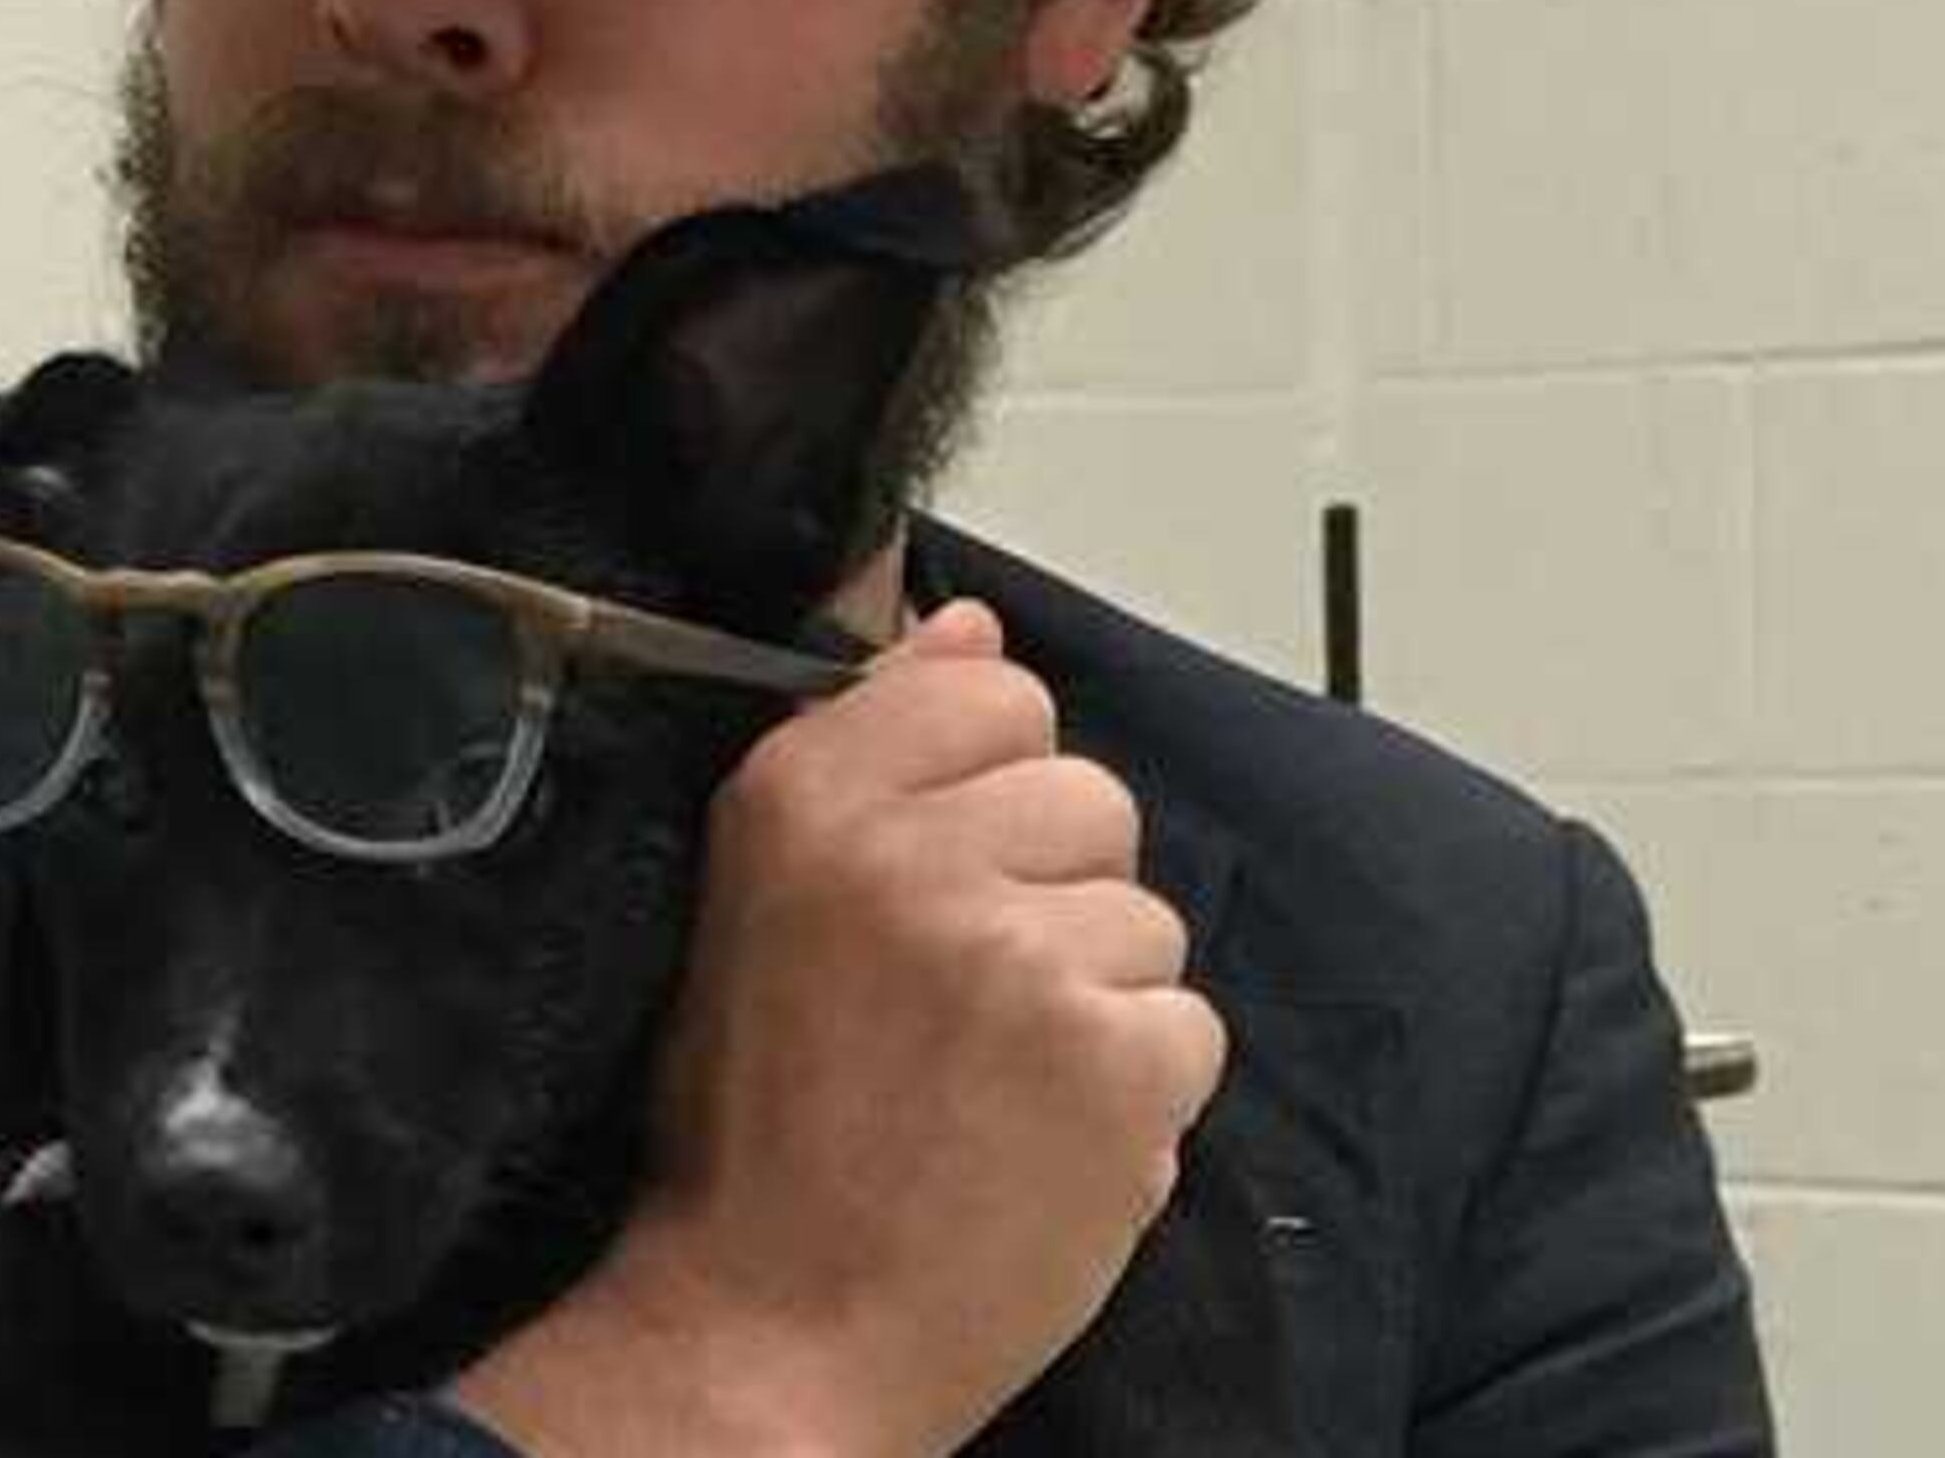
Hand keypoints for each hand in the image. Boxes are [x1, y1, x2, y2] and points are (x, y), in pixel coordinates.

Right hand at [449, 599, 1225, 1457]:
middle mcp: (910, 851)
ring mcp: (1019, 953)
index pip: (994, 689)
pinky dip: (1137, 1095)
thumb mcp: (764, 898)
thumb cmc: (756, 1120)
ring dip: (1096, 1001)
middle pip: (1088, 797)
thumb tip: (972, 619)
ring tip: (996, 1085)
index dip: (984, 789)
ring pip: (1145, 919)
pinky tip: (1047, 1142)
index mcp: (804, 793)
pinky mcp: (1114, 1061)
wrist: (776, 1325)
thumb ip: (872, 748)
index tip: (932, 882)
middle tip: (959, 1006)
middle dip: (1050, 893)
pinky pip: (1187, 1028)